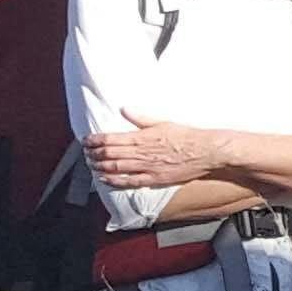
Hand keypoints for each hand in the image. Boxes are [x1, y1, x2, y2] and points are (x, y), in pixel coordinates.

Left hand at [85, 122, 227, 189]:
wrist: (205, 150)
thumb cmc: (186, 136)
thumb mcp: (162, 122)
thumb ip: (141, 118)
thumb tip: (124, 109)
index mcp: (141, 136)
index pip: (110, 138)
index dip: (95, 140)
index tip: (86, 141)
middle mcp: (140, 152)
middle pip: (109, 154)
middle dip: (94, 154)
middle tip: (86, 154)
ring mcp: (146, 166)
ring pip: (116, 167)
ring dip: (100, 166)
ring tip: (91, 165)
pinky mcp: (154, 178)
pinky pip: (129, 181)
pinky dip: (114, 180)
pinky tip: (104, 179)